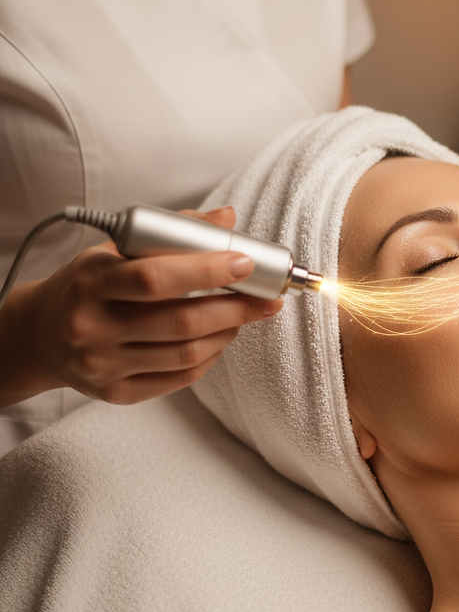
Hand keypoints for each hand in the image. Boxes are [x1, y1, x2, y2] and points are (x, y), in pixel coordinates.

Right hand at [0, 207, 281, 406]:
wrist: (38, 334)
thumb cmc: (88, 284)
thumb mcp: (114, 249)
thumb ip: (171, 231)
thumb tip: (226, 218)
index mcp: (92, 281)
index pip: (156, 278)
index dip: (208, 270)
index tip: (246, 263)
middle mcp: (93, 327)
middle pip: (182, 322)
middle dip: (237, 308)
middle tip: (267, 297)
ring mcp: (103, 365)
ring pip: (187, 353)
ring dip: (228, 332)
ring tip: (243, 315)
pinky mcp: (116, 393)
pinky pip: (181, 377)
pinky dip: (211, 356)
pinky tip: (219, 338)